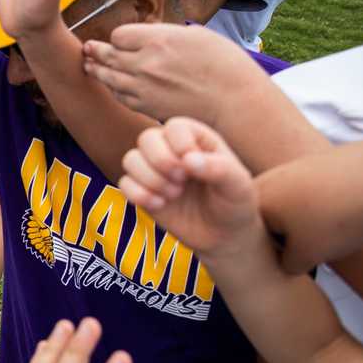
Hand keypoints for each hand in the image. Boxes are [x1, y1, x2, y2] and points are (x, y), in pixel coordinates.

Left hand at [83, 24, 266, 123]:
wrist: (233, 102)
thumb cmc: (224, 65)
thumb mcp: (196, 35)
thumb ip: (166, 35)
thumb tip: (151, 37)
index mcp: (158, 40)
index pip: (119, 35)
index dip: (119, 37)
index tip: (122, 39)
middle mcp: (145, 63)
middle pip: (107, 55)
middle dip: (97, 51)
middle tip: (88, 48)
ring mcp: (142, 88)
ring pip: (108, 77)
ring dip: (97, 70)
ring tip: (88, 66)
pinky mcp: (146, 107)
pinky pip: (120, 96)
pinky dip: (114, 89)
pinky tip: (112, 86)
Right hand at [120, 117, 261, 257]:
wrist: (223, 235)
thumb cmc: (235, 203)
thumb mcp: (238, 185)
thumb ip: (219, 169)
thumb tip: (188, 160)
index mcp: (197, 138)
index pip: (175, 127)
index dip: (180, 146)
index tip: (194, 168)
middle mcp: (172, 149)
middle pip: (146, 138)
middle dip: (160, 161)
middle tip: (181, 180)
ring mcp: (155, 171)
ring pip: (131, 159)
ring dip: (150, 179)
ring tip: (173, 194)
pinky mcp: (143, 191)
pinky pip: (124, 184)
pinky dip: (138, 195)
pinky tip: (160, 205)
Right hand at [256, 161, 362, 274]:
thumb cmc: (338, 218)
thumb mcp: (306, 256)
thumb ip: (286, 264)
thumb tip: (287, 261)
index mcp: (255, 201)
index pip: (250, 238)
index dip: (272, 254)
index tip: (294, 260)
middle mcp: (270, 177)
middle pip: (268, 218)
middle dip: (286, 234)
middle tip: (311, 248)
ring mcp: (296, 165)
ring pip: (292, 203)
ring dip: (306, 219)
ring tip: (332, 229)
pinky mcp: (322, 160)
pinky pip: (314, 190)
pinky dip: (325, 203)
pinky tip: (345, 211)